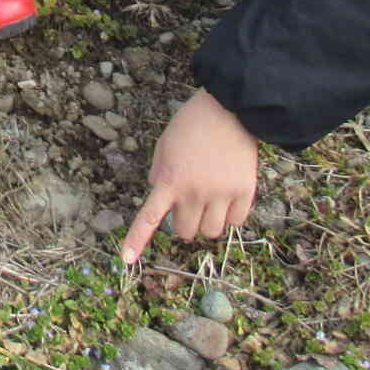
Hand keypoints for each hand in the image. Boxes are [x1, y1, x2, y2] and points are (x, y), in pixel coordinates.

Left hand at [121, 88, 258, 264]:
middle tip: (189, 203)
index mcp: (169, 180)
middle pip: (185, 232)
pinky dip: (230, 216)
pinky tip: (228, 195)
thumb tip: (158, 195)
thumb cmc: (192, 125)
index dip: (136, 240)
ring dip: (207, 222)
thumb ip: (159, 173)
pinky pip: (235, 222)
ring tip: (210, 199)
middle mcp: (194, 192)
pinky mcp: (244, 192)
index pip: (149, 217)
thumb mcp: (164, 145)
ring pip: (211, 232)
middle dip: (184, 222)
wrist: (230, 109)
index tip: (126, 260)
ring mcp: (220, 194)